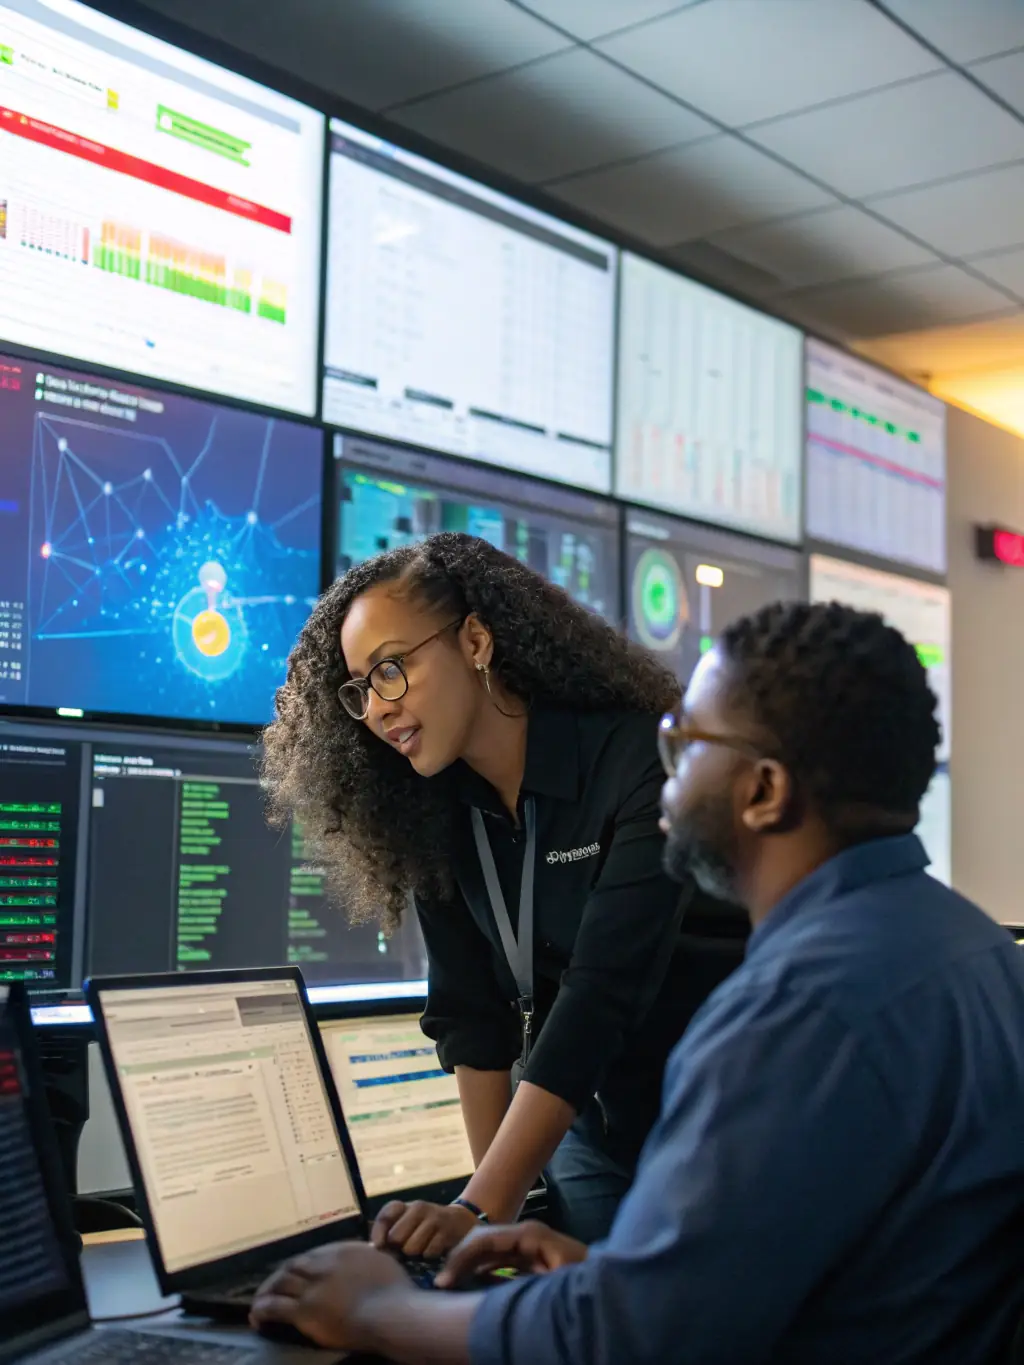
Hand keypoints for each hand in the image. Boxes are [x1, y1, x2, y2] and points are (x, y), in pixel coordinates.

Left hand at [250, 1242, 414, 1352]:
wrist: (389, 1312)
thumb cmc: (394, 1290)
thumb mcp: (381, 1261)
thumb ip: (367, 1258)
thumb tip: (367, 1255)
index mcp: (341, 1250)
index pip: (312, 1254)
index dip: (301, 1265)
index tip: (297, 1274)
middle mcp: (322, 1264)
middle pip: (292, 1266)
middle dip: (280, 1277)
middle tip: (274, 1287)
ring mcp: (312, 1286)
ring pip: (280, 1283)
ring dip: (267, 1292)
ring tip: (260, 1302)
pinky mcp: (305, 1310)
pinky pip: (275, 1306)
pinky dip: (262, 1310)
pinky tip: (257, 1317)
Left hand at [371, 1199, 479, 1256]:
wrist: (461, 1222)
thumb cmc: (426, 1228)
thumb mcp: (408, 1224)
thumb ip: (390, 1233)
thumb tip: (373, 1248)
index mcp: (405, 1206)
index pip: (386, 1215)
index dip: (378, 1233)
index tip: (379, 1247)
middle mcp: (419, 1208)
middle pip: (396, 1237)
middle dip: (399, 1248)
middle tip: (405, 1251)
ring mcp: (434, 1218)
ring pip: (411, 1247)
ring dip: (415, 1254)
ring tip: (421, 1251)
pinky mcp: (447, 1232)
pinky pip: (429, 1252)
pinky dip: (429, 1256)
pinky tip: (434, 1252)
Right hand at [436, 1220, 586, 1287]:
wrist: (612, 1279)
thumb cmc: (587, 1276)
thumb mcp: (559, 1279)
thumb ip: (527, 1280)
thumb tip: (493, 1287)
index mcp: (529, 1235)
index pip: (484, 1239)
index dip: (460, 1258)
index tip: (442, 1282)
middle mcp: (524, 1236)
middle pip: (481, 1241)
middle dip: (458, 1260)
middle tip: (439, 1286)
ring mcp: (527, 1246)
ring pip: (487, 1251)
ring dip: (466, 1266)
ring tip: (447, 1288)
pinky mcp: (530, 1258)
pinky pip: (498, 1262)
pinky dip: (480, 1271)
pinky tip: (468, 1286)